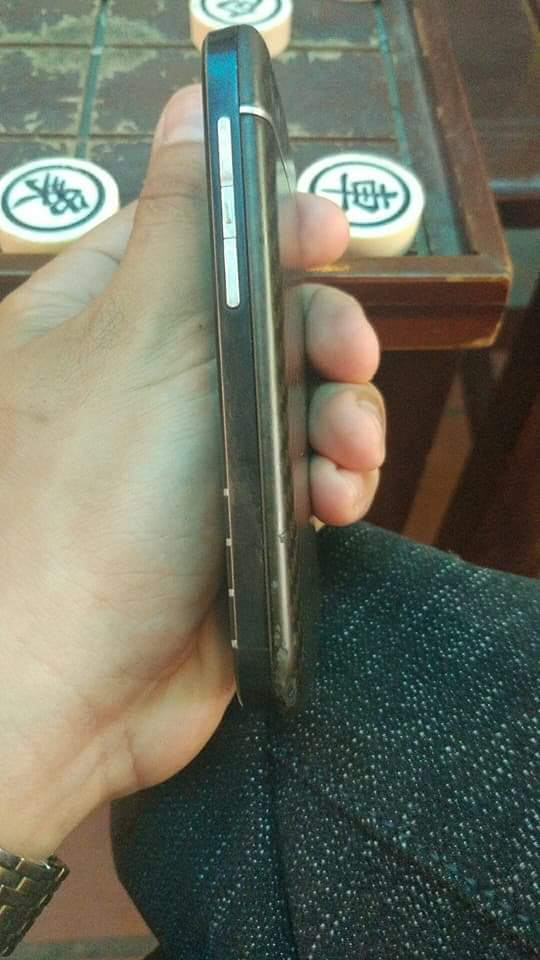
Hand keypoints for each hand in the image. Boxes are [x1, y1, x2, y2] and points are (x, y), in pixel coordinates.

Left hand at [0, 85, 384, 859]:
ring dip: (340, 420)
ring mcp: (191, 455)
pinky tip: (332, 504)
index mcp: (102, 313)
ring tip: (340, 460)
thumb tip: (194, 103)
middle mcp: (146, 379)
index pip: (201, 236)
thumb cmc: (93, 503)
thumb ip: (184, 219)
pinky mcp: (232, 522)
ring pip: (299, 402)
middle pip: (267, 320)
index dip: (271, 231)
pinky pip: (303, 477)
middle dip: (323, 340)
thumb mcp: (146, 337)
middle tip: (347, 363)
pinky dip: (330, 483)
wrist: (70, 690)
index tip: (327, 240)